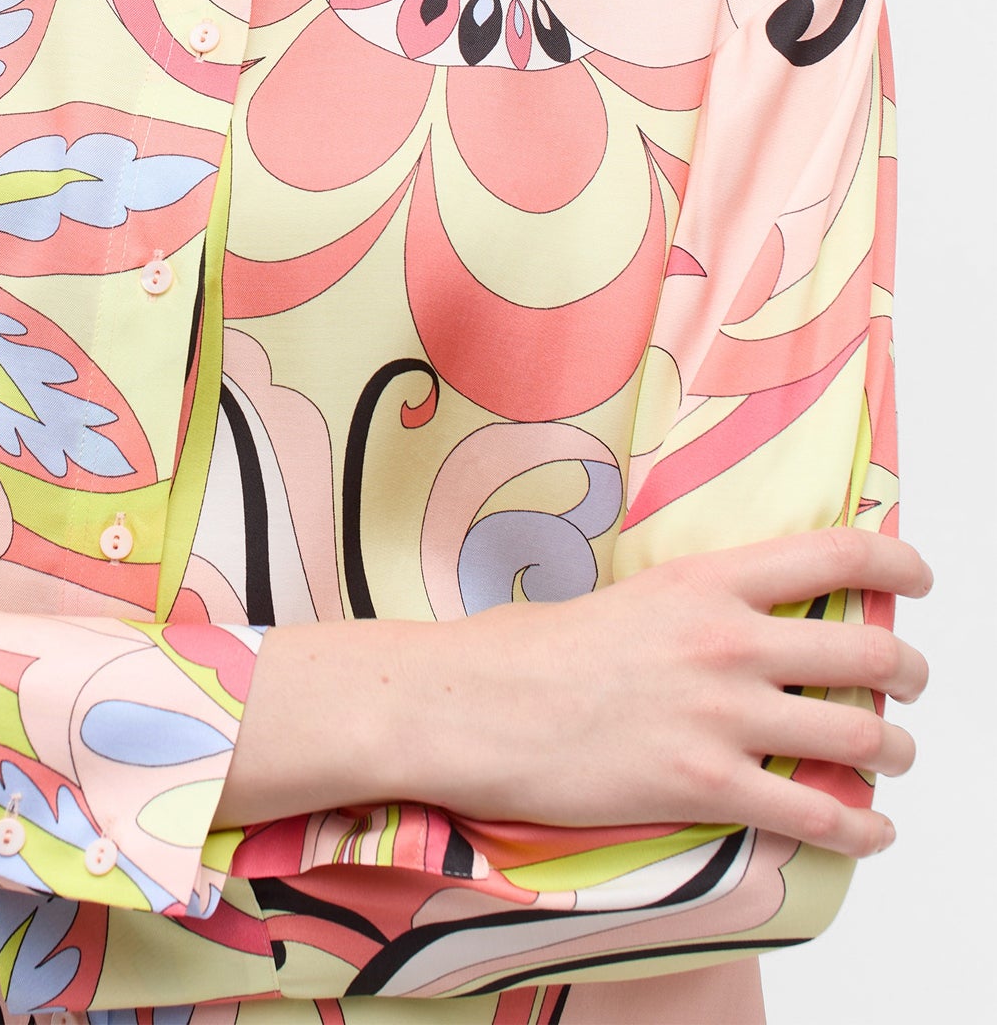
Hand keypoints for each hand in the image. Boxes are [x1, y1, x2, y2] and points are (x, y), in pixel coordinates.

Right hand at [421, 527, 931, 858]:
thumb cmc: (526, 653)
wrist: (470, 706)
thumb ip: (691, 609)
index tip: (916, 579)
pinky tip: (871, 830)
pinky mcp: (707, 788)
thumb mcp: (624, 596)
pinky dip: (863, 828)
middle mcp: (729, 642)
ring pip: (863, 738)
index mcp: (705, 581)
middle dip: (909, 675)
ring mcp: (721, 717)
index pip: (834, 556)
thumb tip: (734, 626)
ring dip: (895, 751)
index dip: (896, 567)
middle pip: (870, 656)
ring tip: (894, 756)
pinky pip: (820, 815)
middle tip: (909, 685)